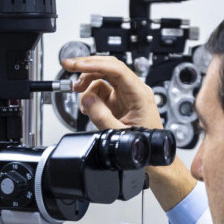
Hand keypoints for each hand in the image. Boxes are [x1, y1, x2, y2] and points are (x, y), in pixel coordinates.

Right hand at [62, 56, 196, 209]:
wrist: (153, 160)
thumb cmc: (146, 147)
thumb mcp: (119, 133)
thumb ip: (101, 116)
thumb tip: (86, 99)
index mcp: (139, 94)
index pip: (115, 69)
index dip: (93, 64)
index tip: (76, 65)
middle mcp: (134, 91)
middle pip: (108, 67)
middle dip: (87, 67)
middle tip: (69, 67)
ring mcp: (126, 96)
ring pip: (103, 78)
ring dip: (88, 83)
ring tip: (79, 95)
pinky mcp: (120, 102)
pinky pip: (102, 91)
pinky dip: (91, 96)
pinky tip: (88, 107)